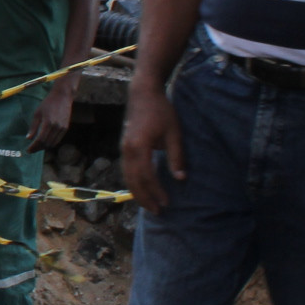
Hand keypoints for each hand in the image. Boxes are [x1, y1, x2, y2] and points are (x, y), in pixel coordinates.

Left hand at [26, 82, 76, 153]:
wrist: (62, 97)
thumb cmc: (47, 104)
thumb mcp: (37, 113)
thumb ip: (33, 127)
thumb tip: (28, 138)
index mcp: (48, 123)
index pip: (40, 140)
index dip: (34, 147)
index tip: (28, 150)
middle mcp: (56, 127)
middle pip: (46, 143)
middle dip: (38, 148)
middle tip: (31, 150)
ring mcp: (62, 128)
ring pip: (53, 143)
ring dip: (44, 147)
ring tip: (37, 147)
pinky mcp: (66, 128)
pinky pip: (58, 140)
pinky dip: (51, 143)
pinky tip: (45, 143)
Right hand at [120, 81, 183, 213]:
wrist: (143, 93)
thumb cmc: (161, 111)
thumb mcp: (174, 133)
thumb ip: (176, 156)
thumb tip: (180, 178)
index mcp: (139, 146)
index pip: (147, 175)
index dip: (157, 191)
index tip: (167, 202)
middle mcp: (127, 150)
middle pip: (133, 180)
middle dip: (145, 198)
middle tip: (158, 211)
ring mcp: (123, 148)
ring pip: (127, 177)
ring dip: (137, 193)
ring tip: (149, 204)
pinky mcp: (124, 147)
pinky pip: (126, 170)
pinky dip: (133, 182)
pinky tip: (142, 189)